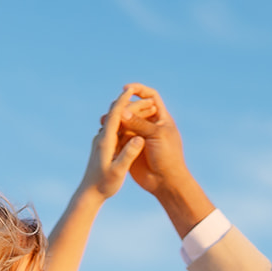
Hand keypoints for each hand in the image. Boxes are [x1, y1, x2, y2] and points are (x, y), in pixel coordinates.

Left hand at [76, 87, 149, 201]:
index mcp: (105, 140)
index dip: (123, 101)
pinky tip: (136, 124)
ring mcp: (102, 142)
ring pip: (116, 122)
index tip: (132, 89)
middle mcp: (102, 138)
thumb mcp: (118, 171)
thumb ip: (128, 155)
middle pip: (116, 114)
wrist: (89, 194)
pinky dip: (127, 124)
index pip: (115, 115)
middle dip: (131, 105)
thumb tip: (139, 139)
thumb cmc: (104, 185)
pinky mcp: (104, 147)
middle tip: (149, 101)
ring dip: (130, 114)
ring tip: (147, 110)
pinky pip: (116, 130)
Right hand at [108, 83, 192, 198]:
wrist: (164, 181)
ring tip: (104, 120)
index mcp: (161, 118)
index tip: (126, 89)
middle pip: (134, 108)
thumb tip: (121, 111)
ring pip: (125, 122)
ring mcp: (139, 135)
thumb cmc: (167, 156)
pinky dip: (112, 132)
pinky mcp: (130, 147)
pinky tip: (104, 132)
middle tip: (113, 109)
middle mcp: (149, 125)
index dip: (139, 90)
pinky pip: (120, 136)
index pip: (151, 97)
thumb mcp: (156, 136)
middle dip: (123, 106)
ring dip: (115, 119)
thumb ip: (139, 123)